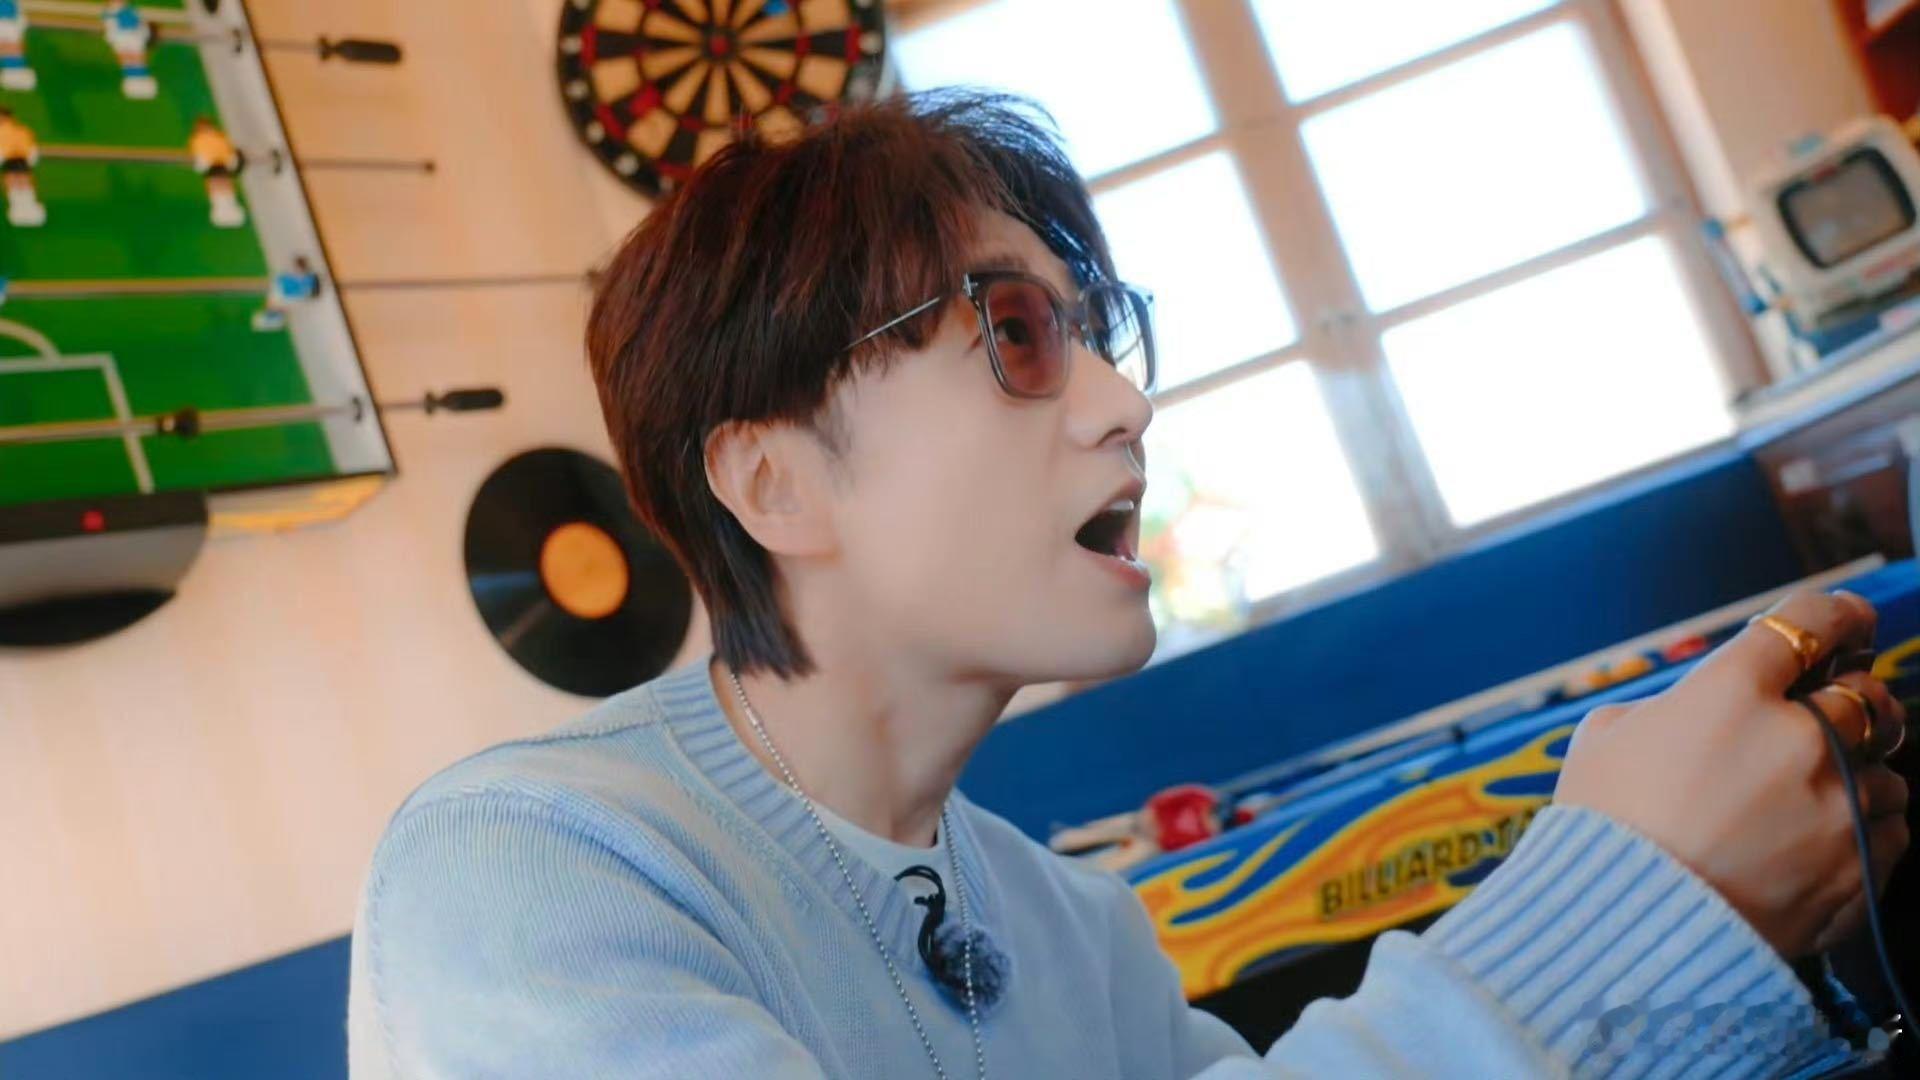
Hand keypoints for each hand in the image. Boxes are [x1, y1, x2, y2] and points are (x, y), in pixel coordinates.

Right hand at [1554, 589, 1910, 958]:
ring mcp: (1838, 804)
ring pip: (1886, 768)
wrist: (1628, 932)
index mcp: (1730, 692)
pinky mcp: (1860, 865)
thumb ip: (1666, 708)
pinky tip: (1824, 842)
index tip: (1848, 619)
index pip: (1807, 622)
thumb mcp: (1606, 739)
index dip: (1835, 614)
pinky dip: (1867, 830)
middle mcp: (1798, 738)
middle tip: (1838, 709)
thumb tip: (1691, 713)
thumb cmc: (1604, 830)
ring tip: (1819, 798)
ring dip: (1859, 774)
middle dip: (1855, 696)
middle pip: (1865, 693)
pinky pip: (1893, 829)